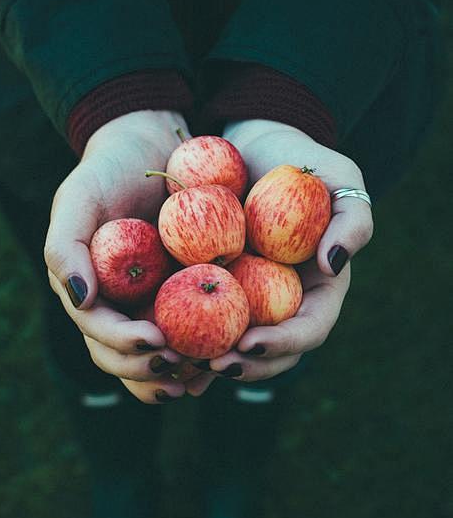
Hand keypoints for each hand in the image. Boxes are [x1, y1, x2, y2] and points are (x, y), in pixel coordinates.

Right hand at [44, 109, 189, 403]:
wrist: (151, 149)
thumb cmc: (109, 171)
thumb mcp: (79, 197)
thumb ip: (65, 246)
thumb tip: (80, 298)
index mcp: (88, 293)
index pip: (99, 333)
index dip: (123, 345)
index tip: (157, 342)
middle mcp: (116, 307)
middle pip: (123, 358)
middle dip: (148, 371)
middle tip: (182, 369)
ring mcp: (148, 306)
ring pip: (154, 360)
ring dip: (174, 376)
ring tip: (202, 376)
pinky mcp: (181, 298)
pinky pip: (190, 335)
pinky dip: (201, 352)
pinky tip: (223, 358)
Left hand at [185, 118, 372, 388]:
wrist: (251, 150)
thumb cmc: (303, 163)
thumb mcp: (341, 178)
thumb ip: (352, 220)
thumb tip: (333, 265)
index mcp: (319, 290)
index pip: (309, 330)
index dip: (283, 344)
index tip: (249, 344)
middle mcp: (284, 304)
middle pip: (273, 353)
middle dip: (246, 367)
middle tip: (214, 365)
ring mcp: (250, 300)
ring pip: (236, 347)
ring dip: (213, 364)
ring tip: (183, 366)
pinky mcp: (218, 290)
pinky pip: (203, 322)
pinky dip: (188, 340)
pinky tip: (164, 350)